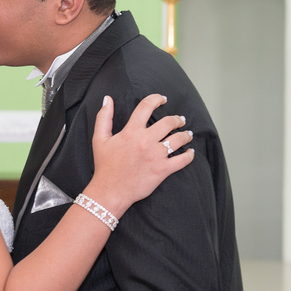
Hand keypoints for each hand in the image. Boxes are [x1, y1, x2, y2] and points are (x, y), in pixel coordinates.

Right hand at [87, 93, 193, 214]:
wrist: (110, 191)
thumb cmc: (105, 166)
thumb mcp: (99, 139)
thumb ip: (104, 117)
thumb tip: (108, 99)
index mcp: (131, 131)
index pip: (146, 107)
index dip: (157, 99)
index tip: (163, 99)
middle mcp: (145, 141)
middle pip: (168, 122)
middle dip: (177, 119)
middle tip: (180, 120)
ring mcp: (155, 156)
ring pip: (178, 139)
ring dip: (186, 135)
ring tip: (188, 134)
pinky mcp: (162, 170)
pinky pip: (182, 160)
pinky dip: (189, 155)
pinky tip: (190, 152)